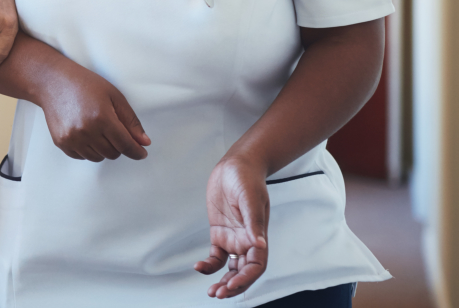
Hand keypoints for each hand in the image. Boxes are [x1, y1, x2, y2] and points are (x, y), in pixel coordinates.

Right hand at [36, 64, 149, 160]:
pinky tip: (87, 133)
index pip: (125, 145)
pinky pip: (82, 157)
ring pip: (98, 157)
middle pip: (113, 153)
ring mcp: (72, 138)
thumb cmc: (85, 84)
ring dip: (104, 149)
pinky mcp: (61, 142)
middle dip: (119, 146)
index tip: (142, 153)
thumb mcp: (114, 96)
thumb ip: (131, 121)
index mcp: (102, 118)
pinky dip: (89, 150)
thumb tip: (144, 142)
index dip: (136, 151)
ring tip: (99, 130)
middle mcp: (86, 131)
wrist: (54, 82)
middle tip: (115, 131)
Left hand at [196, 155, 269, 297]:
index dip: (246, 279)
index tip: (231, 286)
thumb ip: (253, 224)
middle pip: (243, 272)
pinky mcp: (220, 233)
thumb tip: (259, 244)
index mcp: (258, 236)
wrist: (236, 166)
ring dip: (222, 281)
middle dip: (233, 286)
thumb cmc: (248, 179)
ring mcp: (233, 238)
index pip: (256, 266)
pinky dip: (209, 265)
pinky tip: (199, 267)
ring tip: (212, 291)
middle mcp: (247, 241)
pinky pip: (216, 256)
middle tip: (218, 294)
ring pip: (230, 269)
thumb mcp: (251, 200)